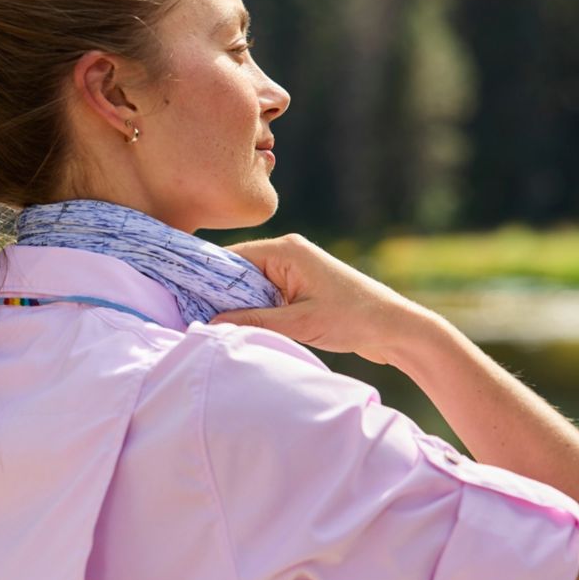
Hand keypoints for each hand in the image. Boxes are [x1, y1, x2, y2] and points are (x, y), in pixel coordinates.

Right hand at [209, 234, 430, 364]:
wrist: (395, 328)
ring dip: (238, 307)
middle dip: (219, 297)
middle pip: (236, 273)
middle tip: (194, 320)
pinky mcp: (300, 288)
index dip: (205, 280)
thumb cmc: (353, 319)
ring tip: (215, 328)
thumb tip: (211, 324)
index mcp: (285, 251)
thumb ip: (254, 321)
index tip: (183, 301)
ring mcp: (294, 271)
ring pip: (250, 288)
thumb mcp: (300, 323)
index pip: (230, 259)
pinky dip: (253, 311)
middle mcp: (287, 254)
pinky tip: (241, 329)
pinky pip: (265, 297)